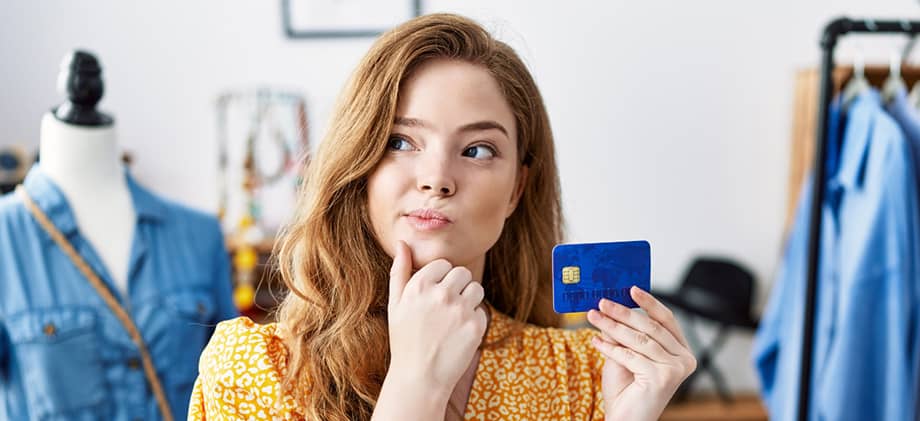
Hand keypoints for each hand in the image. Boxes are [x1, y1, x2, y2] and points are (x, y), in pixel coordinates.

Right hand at [384, 240, 487, 397]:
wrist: (419, 378)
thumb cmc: (405, 340)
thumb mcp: (395, 304)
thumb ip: (400, 271)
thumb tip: (402, 242)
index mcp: (419, 285)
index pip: (443, 263)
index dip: (440, 279)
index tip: (434, 297)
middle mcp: (440, 293)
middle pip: (462, 273)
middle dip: (457, 287)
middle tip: (444, 310)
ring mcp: (459, 309)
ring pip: (476, 288)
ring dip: (469, 300)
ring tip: (453, 320)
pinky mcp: (475, 326)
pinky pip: (481, 311)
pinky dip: (473, 322)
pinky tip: (458, 336)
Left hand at [587, 286, 696, 420]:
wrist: (625, 420)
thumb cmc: (626, 389)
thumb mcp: (624, 354)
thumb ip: (624, 333)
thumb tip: (612, 306)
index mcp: (681, 351)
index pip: (666, 320)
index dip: (649, 302)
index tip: (630, 288)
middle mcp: (684, 360)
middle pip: (651, 327)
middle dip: (624, 313)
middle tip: (603, 302)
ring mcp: (676, 370)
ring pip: (639, 340)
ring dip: (612, 326)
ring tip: (593, 316)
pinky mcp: (662, 378)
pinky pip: (630, 356)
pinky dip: (610, 347)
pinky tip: (595, 341)